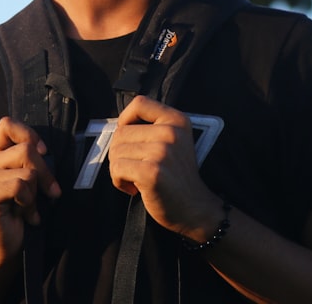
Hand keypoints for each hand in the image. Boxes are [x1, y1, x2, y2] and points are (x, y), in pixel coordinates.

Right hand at [0, 117, 61, 262]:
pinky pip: (20, 186)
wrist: (4, 248)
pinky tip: (25, 215)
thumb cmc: (20, 213)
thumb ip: (32, 162)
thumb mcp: (29, 182)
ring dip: (35, 194)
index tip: (43, 152)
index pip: (6, 124)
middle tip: (50, 193)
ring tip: (29, 207)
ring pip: (27, 171)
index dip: (29, 134)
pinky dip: (29, 202)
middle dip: (46, 173)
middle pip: (26, 149)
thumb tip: (46, 151)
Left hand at [107, 96, 221, 241]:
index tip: (128, 138)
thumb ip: (151, 128)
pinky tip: (134, 188)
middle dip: (120, 153)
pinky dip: (118, 181)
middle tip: (135, 168)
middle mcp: (171, 132)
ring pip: (116, 152)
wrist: (195, 209)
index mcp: (177, 120)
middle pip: (121, 132)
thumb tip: (116, 126)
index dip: (125, 119)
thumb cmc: (176, 177)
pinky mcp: (152, 172)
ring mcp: (162, 151)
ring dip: (119, 169)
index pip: (139, 103)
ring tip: (136, 179)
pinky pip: (117, 169)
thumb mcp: (173, 142)